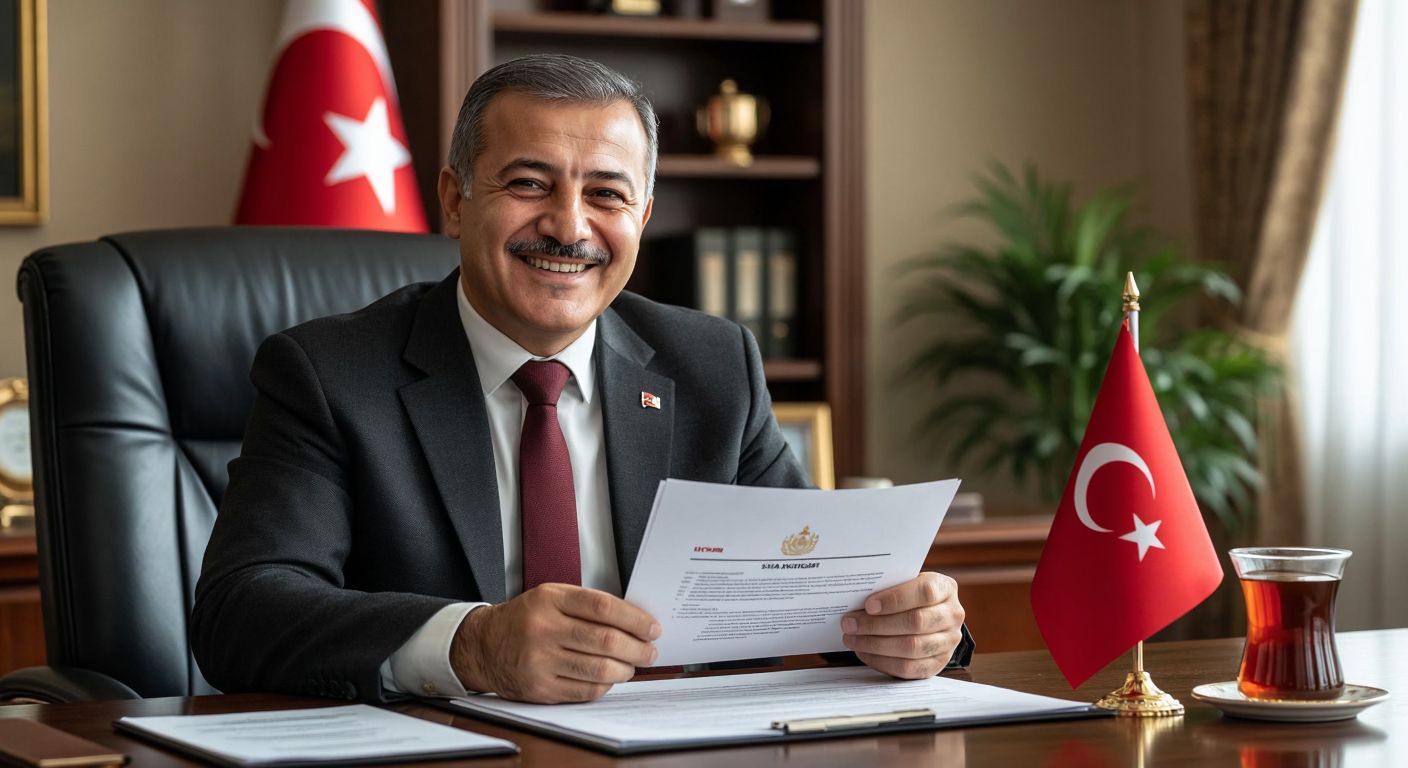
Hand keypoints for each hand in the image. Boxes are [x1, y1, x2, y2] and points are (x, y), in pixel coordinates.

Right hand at [450, 584, 660, 702]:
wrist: (483, 646)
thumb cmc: (525, 619)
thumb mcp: (550, 597)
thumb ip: (587, 604)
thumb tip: (634, 620)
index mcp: (549, 600)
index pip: (603, 607)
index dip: (634, 619)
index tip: (652, 627)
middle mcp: (543, 629)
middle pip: (606, 641)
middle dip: (637, 648)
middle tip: (650, 651)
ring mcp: (541, 661)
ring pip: (600, 669)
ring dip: (626, 670)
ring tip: (633, 666)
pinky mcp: (540, 688)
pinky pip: (586, 690)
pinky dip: (605, 685)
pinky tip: (609, 677)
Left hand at [840, 572, 964, 678]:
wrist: (930, 616)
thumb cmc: (910, 596)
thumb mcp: (906, 583)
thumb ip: (889, 587)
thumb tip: (854, 598)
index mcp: (945, 588)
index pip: (924, 592)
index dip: (895, 599)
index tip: (868, 605)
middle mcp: (953, 615)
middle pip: (916, 622)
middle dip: (877, 624)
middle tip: (849, 623)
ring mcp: (948, 642)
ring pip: (912, 647)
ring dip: (876, 645)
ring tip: (852, 639)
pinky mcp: (938, 663)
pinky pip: (909, 668)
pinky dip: (882, 662)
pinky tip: (864, 653)